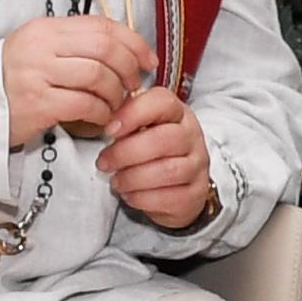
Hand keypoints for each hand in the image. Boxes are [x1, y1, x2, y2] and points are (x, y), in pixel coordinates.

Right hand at [5, 14, 154, 143]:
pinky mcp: (37, 103)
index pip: (102, 26)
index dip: (133, 42)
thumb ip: (76, 44)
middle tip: (134, 84)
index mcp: (45, 28)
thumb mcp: (41, 49)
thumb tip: (125, 48)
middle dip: (129, 68)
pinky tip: (101, 118)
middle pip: (105, 49)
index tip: (148, 58)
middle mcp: (41, 47)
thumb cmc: (14, 80)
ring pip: (98, 77)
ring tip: (115, 104)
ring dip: (116, 94)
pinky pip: (85, 105)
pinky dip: (101, 113)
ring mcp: (37, 74)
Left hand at [96, 86, 215, 225]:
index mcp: (178, 113)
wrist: (179, 183)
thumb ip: (126, 118)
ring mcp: (197, 166)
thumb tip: (105, 118)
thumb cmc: (155, 150)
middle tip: (104, 162)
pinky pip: (169, 197)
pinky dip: (143, 198)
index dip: (133, 114)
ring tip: (116, 181)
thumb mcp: (142, 127)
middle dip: (125, 153)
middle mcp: (192, 137)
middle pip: (163, 140)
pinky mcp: (195, 193)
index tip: (109, 130)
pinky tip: (130, 194)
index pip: (162, 102)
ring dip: (133, 178)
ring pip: (167, 171)